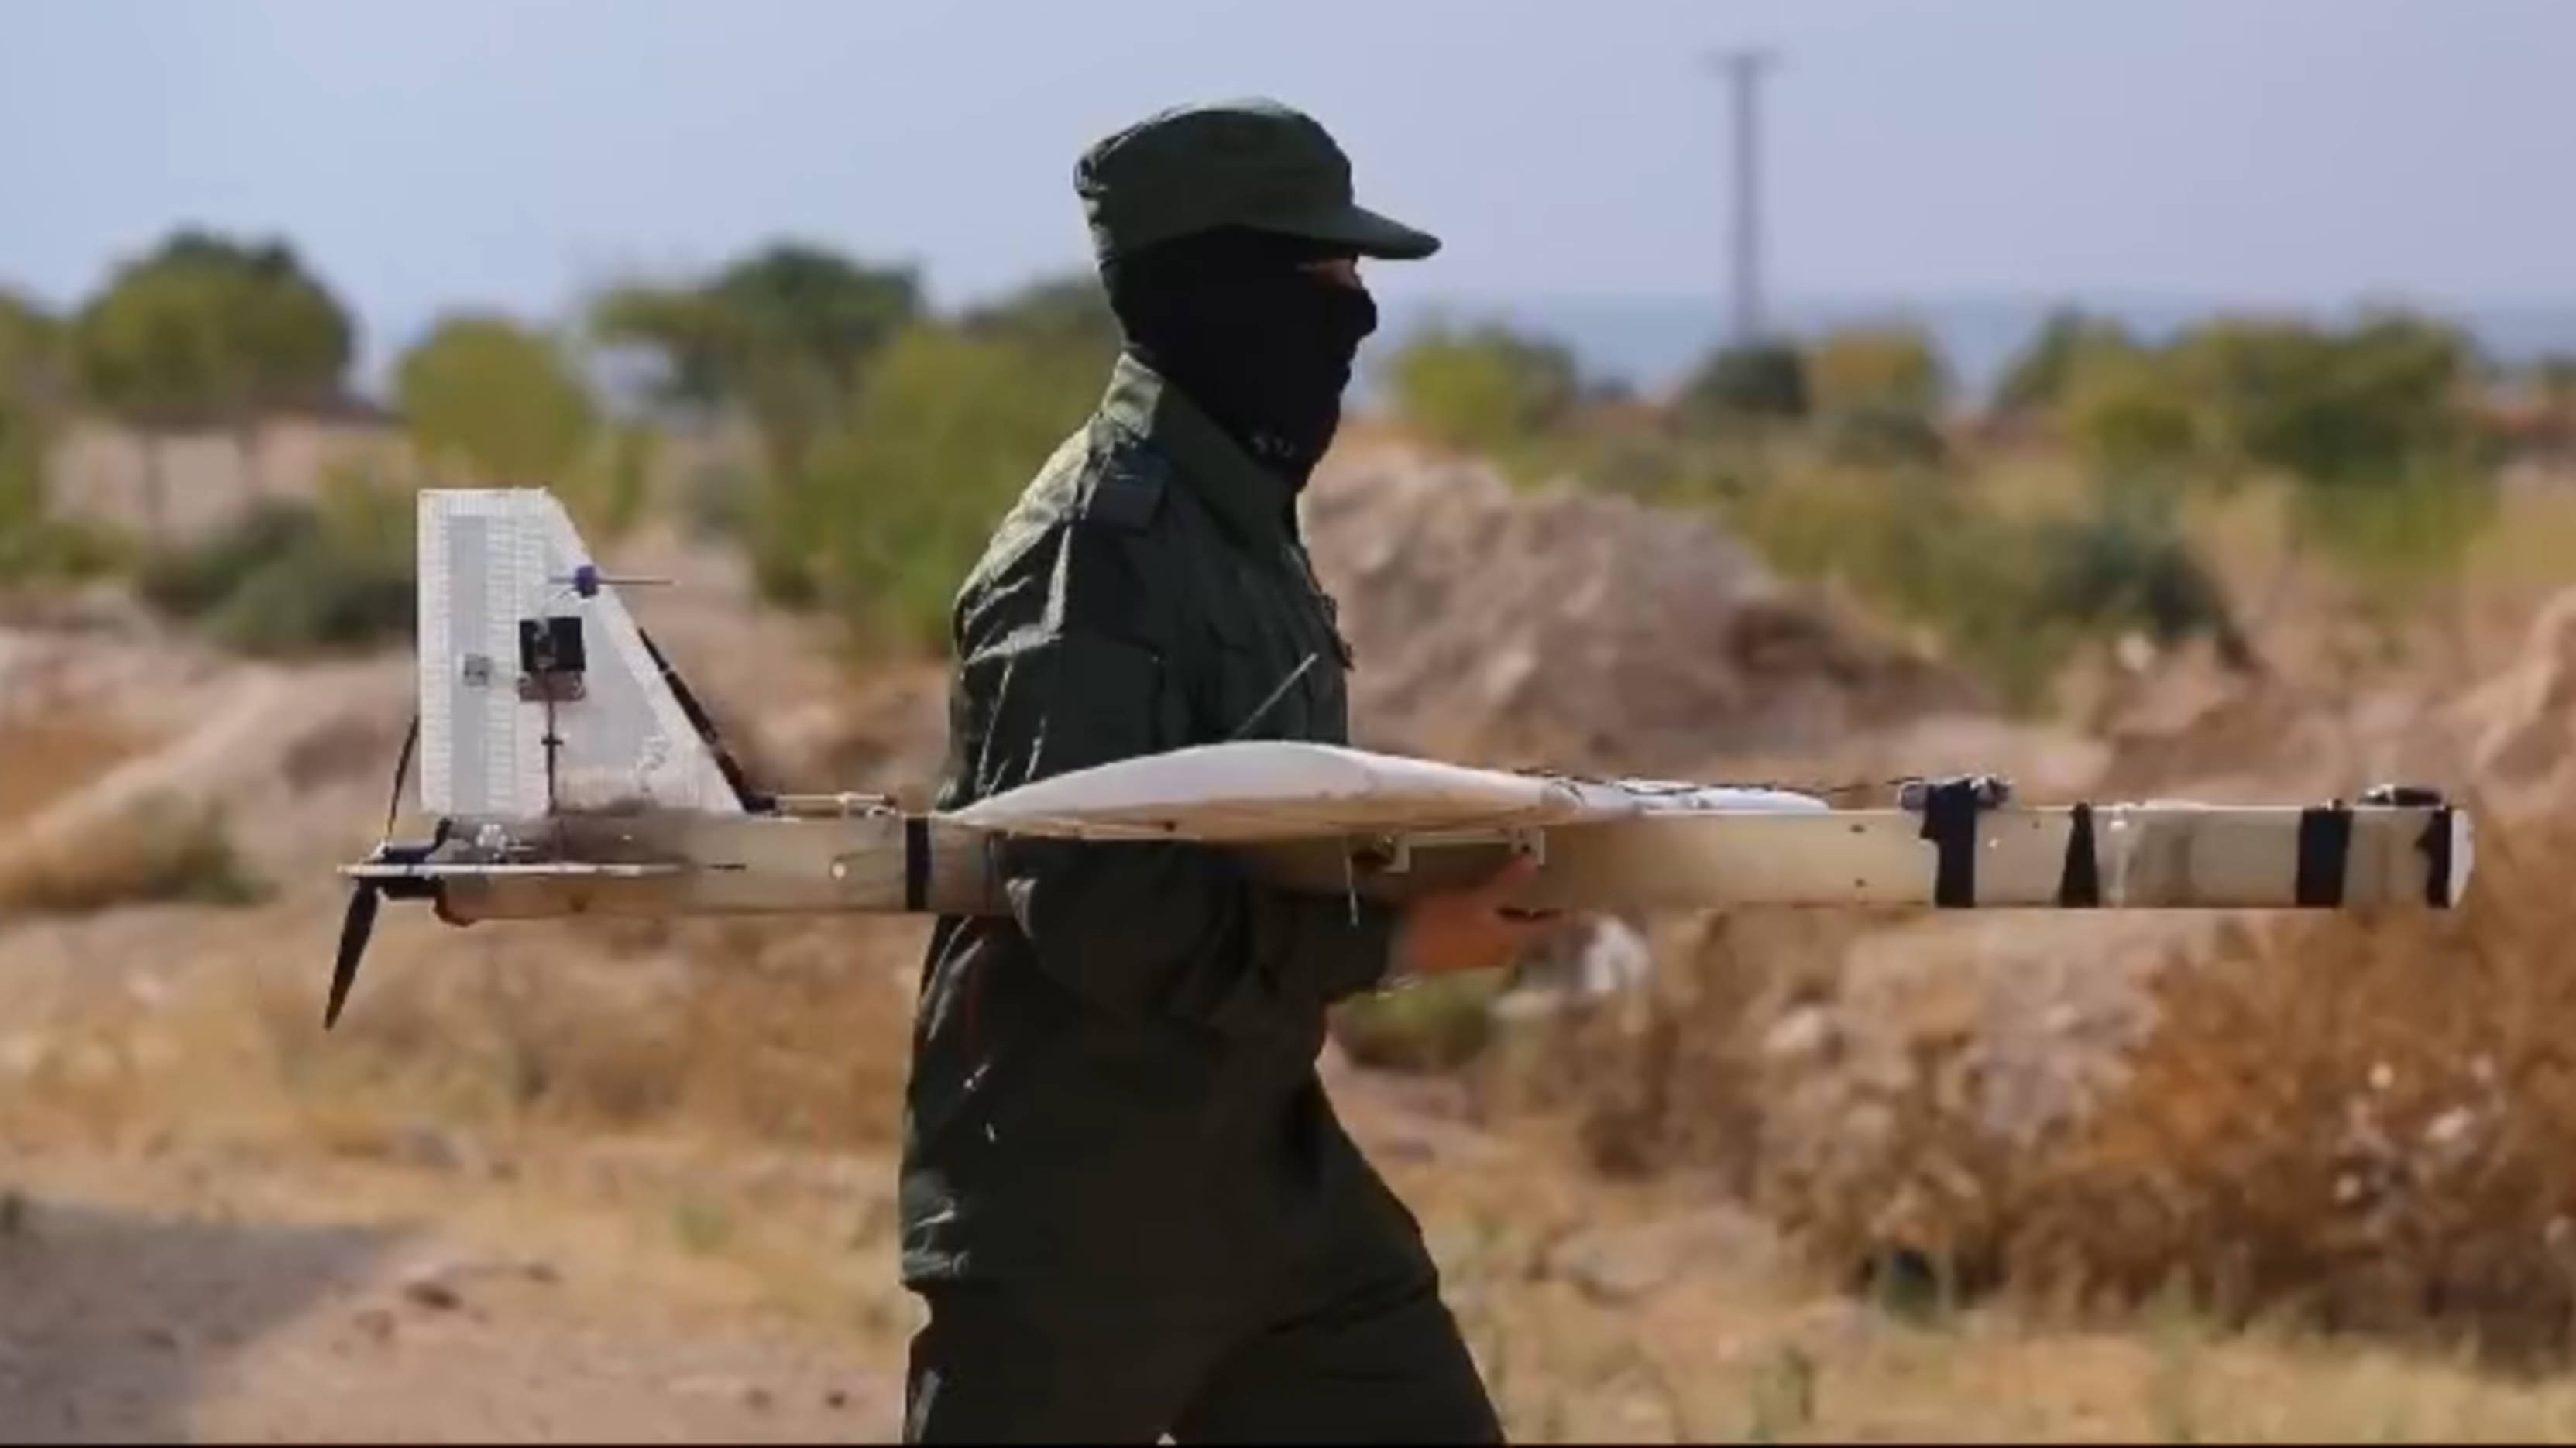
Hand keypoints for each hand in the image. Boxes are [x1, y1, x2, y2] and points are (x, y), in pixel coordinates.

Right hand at [1389, 853, 1560, 978]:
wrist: (1394, 947)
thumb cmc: (1440, 924)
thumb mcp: (1475, 899)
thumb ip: (1505, 884)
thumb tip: (1533, 862)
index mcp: (1510, 941)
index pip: (1548, 927)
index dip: (1566, 914)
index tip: (1587, 901)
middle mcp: (1501, 950)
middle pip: (1530, 930)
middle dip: (1542, 910)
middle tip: (1559, 885)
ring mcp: (1480, 950)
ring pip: (1509, 929)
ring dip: (1519, 910)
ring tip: (1528, 886)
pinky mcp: (1462, 945)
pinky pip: (1490, 927)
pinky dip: (1498, 912)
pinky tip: (1493, 898)